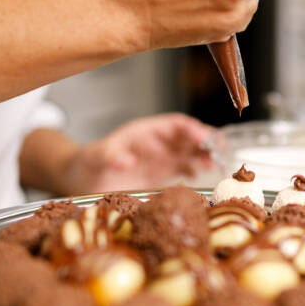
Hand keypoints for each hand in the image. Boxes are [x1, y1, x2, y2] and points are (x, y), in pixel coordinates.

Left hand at [65, 113, 214, 193]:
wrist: (83, 181)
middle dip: (206, 142)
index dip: (191, 129)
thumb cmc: (88, 164)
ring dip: (205, 156)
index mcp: (144, 132)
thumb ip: (109, 156)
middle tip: (221, 152)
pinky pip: (184, 169)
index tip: (203, 138)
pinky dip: (196, 170)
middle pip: (188, 137)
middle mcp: (156, 143)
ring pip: (190, 152)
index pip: (173, 124)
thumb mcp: (96, 159)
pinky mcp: (160, 174)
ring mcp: (160, 159)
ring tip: (217, 164)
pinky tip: (203, 176)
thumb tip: (124, 160)